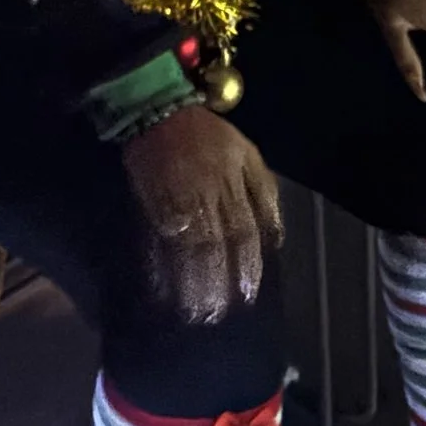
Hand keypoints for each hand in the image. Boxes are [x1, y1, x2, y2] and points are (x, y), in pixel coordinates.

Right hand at [121, 106, 280, 322]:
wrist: (160, 111)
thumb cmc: (208, 136)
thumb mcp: (248, 154)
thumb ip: (264, 194)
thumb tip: (275, 238)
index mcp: (232, 184)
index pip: (244, 233)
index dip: (246, 266)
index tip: (246, 294)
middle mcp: (206, 195)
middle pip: (214, 247)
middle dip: (216, 283)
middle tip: (215, 314)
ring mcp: (176, 199)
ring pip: (187, 248)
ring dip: (189, 283)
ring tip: (192, 312)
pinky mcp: (150, 202)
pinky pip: (155, 239)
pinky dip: (156, 266)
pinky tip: (160, 290)